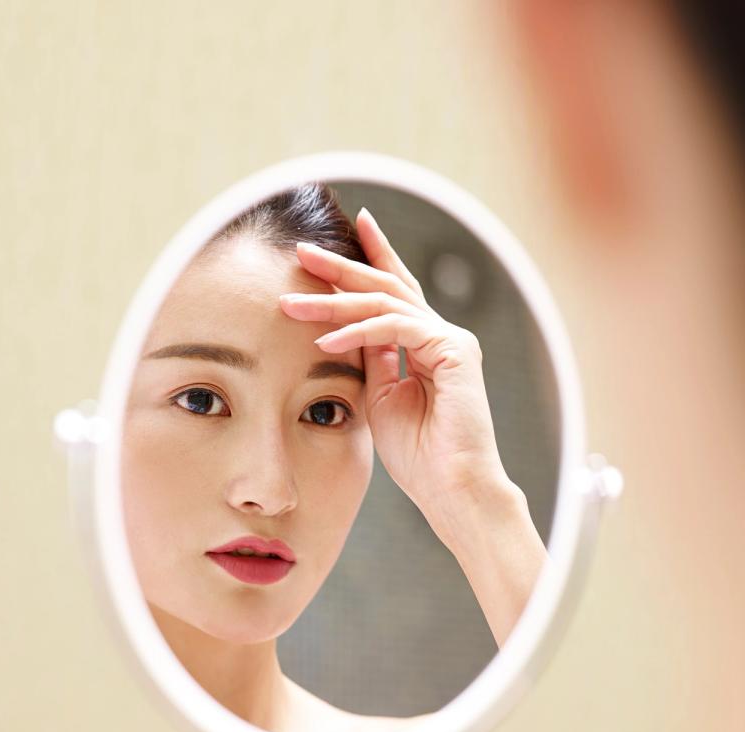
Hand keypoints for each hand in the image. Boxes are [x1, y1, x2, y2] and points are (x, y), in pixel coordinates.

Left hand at [281, 208, 511, 532]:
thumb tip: (342, 330)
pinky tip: (325, 341)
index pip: (394, 293)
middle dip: (342, 267)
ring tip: (291, 305)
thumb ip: (369, 360)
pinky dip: (357, 332)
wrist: (453, 488)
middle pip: (386, 286)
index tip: (350, 229)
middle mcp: (442, 334)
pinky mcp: (454, 350)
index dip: (371, 258)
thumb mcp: (380, 398)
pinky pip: (395, 328)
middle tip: (301, 250)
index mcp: (426, 345)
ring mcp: (450, 340)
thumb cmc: (419, 456)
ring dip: (333, 302)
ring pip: (384, 303)